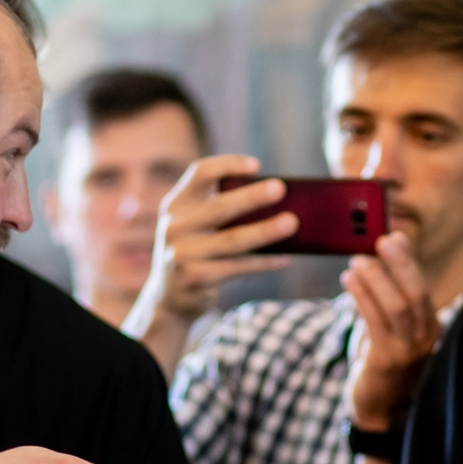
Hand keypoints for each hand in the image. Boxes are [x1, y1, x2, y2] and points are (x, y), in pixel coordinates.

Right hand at [127, 156, 293, 337]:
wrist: (170, 298)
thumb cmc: (197, 252)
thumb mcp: (196, 226)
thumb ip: (221, 211)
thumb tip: (279, 202)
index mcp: (176, 204)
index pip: (200, 173)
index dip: (227, 165)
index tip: (256, 166)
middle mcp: (175, 226)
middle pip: (218, 207)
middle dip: (251, 197)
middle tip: (280, 188)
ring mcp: (183, 254)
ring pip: (232, 240)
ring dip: (265, 231)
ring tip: (292, 223)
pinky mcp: (196, 278)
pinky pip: (237, 267)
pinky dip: (263, 262)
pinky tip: (285, 258)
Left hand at [344, 231, 440, 428]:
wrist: (379, 410)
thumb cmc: (382, 362)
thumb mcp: (390, 328)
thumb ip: (389, 296)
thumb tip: (381, 255)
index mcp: (431, 327)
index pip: (423, 287)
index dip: (409, 261)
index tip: (395, 236)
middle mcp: (426, 338)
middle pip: (416, 293)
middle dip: (399, 264)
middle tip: (381, 240)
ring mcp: (408, 352)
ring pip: (396, 306)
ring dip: (376, 279)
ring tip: (357, 261)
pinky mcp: (387, 361)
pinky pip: (375, 323)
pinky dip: (362, 297)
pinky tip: (349, 282)